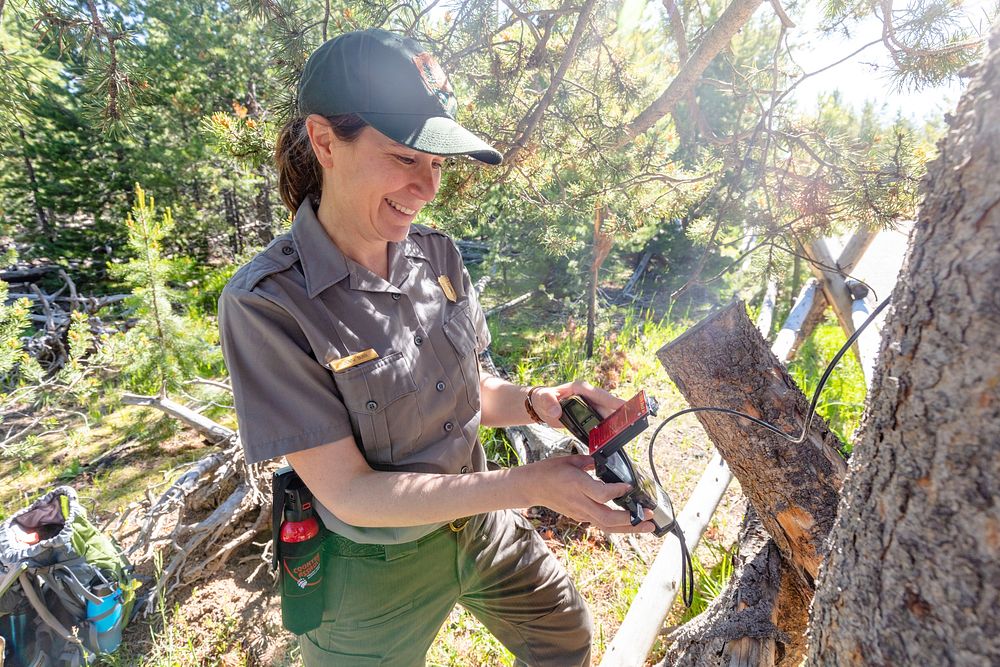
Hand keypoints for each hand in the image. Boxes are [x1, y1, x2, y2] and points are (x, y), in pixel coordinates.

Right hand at [519, 455, 653, 533]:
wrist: (532, 487)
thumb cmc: (550, 471)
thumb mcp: (570, 460)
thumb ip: (590, 461)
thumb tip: (606, 462)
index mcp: (577, 485)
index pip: (601, 494)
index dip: (618, 492)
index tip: (630, 486)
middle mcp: (580, 502)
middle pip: (608, 519)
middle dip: (632, 520)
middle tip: (649, 517)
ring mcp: (580, 513)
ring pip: (607, 526)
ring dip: (629, 528)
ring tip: (647, 526)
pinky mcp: (580, 517)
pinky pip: (602, 524)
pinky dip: (619, 525)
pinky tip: (632, 523)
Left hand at [528, 380, 623, 428]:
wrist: (542, 406)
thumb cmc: (543, 398)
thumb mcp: (544, 398)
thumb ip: (549, 403)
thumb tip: (556, 411)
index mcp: (581, 388)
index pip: (600, 394)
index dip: (614, 400)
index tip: (626, 406)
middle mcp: (589, 396)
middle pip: (608, 406)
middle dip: (619, 415)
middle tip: (629, 425)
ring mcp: (591, 406)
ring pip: (607, 416)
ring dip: (613, 425)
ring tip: (621, 435)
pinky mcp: (590, 415)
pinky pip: (601, 423)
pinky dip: (605, 430)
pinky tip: (609, 438)